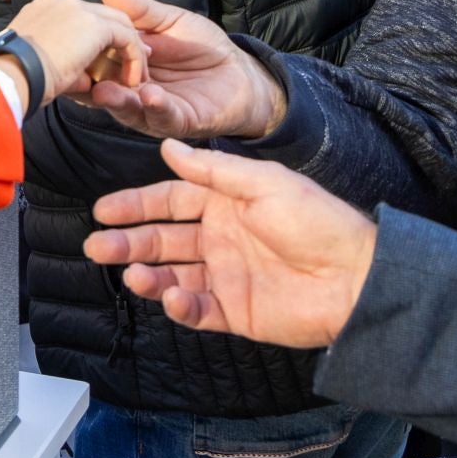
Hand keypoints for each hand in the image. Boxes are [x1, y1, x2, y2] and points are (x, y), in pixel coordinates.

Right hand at [5, 0, 146, 104]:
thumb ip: (68, 66)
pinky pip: (126, 37)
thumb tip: (88, 80)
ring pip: (118, 22)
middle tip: (133, 63)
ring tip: (136, 76)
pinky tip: (132, 80)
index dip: (99, 38)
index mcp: (44, 7)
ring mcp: (77, 9)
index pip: (81, 16)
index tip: (109, 60)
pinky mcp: (93, 24)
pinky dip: (133, 58)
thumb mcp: (40, 66)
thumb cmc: (17, 77)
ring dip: (130, 50)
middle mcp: (60, 1)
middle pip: (103, 14)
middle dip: (122, 38)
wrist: (11, 75)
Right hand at [82, 0, 285, 140]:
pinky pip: (163, 117)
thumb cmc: (200, 47)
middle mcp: (130, 92)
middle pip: (102, 89)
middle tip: (77, 74)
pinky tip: (151, 95)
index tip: (66, 44)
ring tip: (106, 90)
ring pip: (127, 109)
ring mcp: (152, 110)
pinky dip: (156, 107)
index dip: (81, 55)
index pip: (96, 61)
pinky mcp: (178, 122)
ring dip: (117, 101)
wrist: (240, 73)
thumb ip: (138, 9)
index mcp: (122, 67)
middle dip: (89, 84)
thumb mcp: (168, 21)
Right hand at [84, 140, 376, 348]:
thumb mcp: (264, 182)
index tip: (103, 210)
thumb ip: (213, 169)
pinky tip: (171, 297)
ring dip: (147, 274)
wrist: (358, 279)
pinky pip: (198, 310)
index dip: (136, 204)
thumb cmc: (318, 223)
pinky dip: (179, 306)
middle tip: (98, 246)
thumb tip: (168, 146)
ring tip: (131, 274)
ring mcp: (227, 275)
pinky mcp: (237, 311)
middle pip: (163, 239)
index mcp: (226, 203)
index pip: (170, 200)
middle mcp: (221, 237)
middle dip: (128, 241)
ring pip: (172, 274)